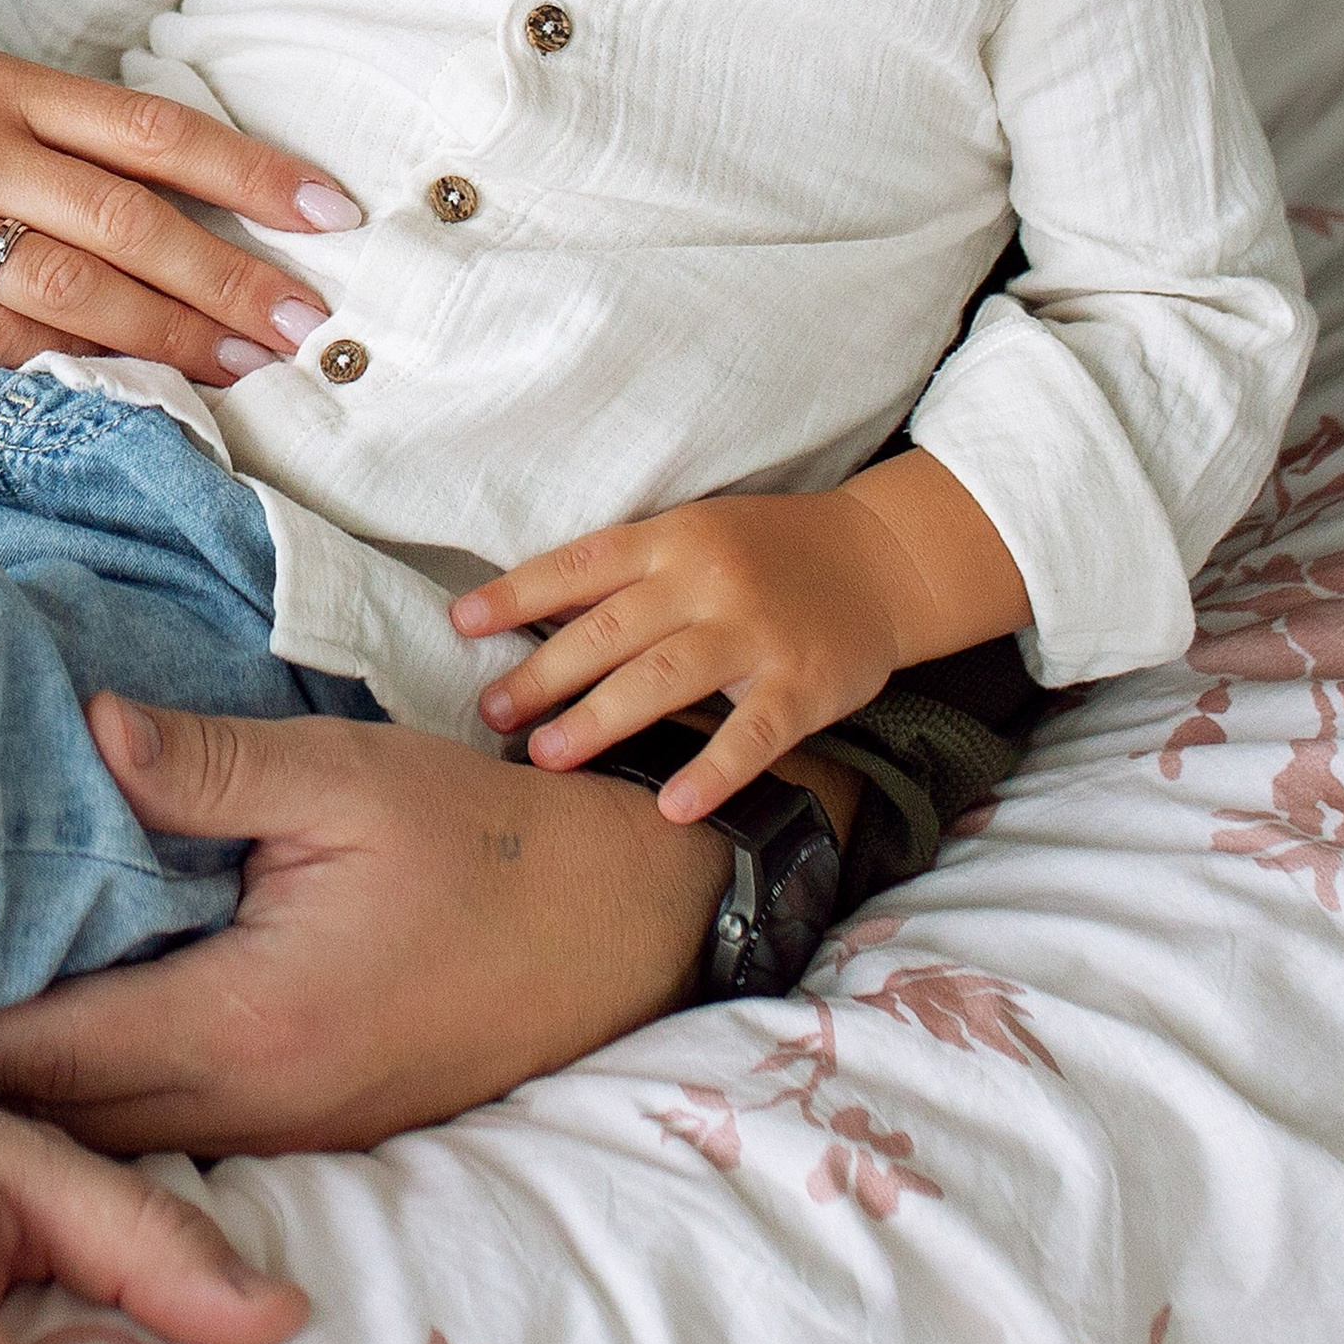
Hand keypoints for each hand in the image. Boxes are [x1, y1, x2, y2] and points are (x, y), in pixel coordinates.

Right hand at [0, 21, 355, 385]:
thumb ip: (34, 129)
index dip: (249, 171)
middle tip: (310, 320)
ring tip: (244, 367)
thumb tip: (148, 185)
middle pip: (130, 218)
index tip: (330, 211)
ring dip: (169, 335)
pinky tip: (125, 389)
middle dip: (231, 276)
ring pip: (72, 287)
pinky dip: (65, 366)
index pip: (151, 131)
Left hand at [0, 694, 731, 1152]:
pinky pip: (167, 1122)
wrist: (625, 920)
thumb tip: (82, 728)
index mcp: (247, 1025)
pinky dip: (93, 1085)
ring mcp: (284, 1129)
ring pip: (106, 1135)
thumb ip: (205, 765)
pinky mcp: (309, 1119)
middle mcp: (252, 1105)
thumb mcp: (345, 776)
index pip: (44, 1058)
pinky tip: (53, 1022)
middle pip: (53, 1121)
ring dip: (17, 1087)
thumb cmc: (490, 837)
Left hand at [453, 457, 1031, 820]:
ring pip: (665, 678)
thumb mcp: (696, 536)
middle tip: (490, 713)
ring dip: (600, 720)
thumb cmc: (769, 551)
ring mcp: (757, 633)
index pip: (581, 565)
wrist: (881, 559)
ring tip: (545, 757)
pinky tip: (672, 808)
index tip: (461, 624)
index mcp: (674, 539)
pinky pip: (752, 735)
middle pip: (611, 629)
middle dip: (543, 673)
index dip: (518, 594)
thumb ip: (628, 574)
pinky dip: (712, 771)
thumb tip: (536, 618)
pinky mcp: (803, 685)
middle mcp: (709, 580)